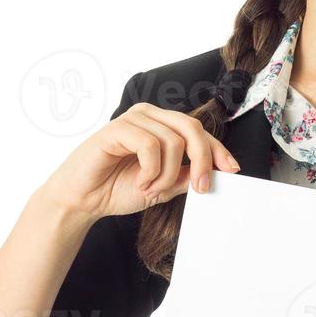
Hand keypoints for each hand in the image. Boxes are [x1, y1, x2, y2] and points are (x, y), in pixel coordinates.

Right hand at [40, 102, 240, 221]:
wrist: (83, 200)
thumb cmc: (117, 188)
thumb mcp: (163, 186)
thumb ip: (186, 176)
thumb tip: (217, 172)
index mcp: (162, 126)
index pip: (199, 132)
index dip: (218, 150)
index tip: (232, 170)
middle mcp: (150, 116)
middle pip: (192, 129)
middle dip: (203, 161)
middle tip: (200, 188)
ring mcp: (133, 119)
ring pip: (174, 142)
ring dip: (167, 174)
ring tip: (150, 188)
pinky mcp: (117, 128)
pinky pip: (150, 146)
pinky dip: (151, 171)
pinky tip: (140, 182)